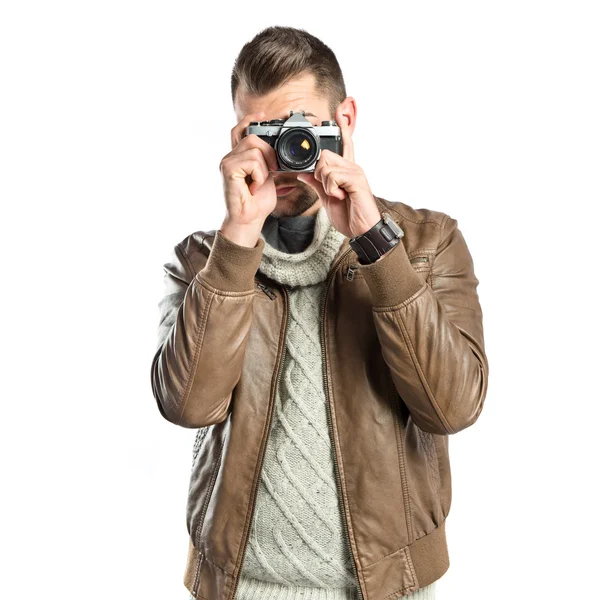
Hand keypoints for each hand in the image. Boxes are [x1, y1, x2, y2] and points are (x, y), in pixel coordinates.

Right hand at [219, 111, 278, 239]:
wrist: (248, 220)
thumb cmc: (256, 203)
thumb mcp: (267, 177)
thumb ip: (268, 162)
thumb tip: (280, 152)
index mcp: (238, 157)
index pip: (240, 130)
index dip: (250, 120)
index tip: (263, 115)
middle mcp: (230, 157)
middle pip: (252, 136)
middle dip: (269, 151)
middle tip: (272, 170)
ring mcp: (227, 162)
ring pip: (254, 148)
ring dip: (264, 167)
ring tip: (258, 183)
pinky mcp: (228, 169)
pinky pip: (252, 161)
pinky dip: (259, 175)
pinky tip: (253, 187)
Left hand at [296, 106, 380, 238]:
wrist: (361, 230)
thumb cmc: (349, 215)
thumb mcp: (327, 198)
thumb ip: (317, 183)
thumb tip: (303, 173)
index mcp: (346, 170)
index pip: (344, 143)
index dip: (342, 127)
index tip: (340, 111)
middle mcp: (352, 167)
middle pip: (325, 155)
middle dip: (319, 173)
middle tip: (329, 189)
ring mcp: (355, 172)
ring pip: (326, 166)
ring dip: (325, 184)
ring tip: (337, 195)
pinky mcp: (357, 180)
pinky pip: (333, 176)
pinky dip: (331, 189)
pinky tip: (341, 197)